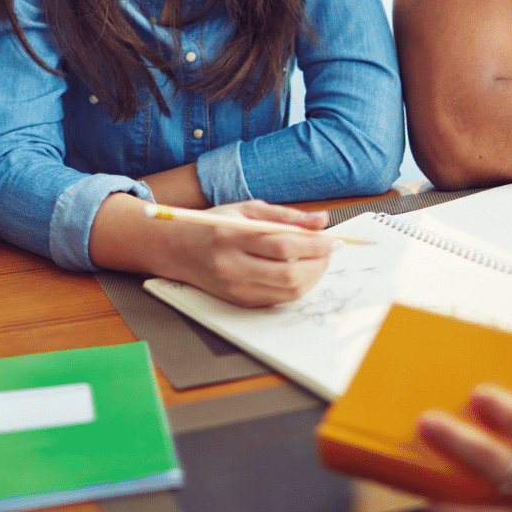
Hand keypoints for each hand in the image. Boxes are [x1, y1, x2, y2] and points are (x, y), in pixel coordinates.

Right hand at [158, 201, 333, 306]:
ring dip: (312, 277)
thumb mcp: (247, 209)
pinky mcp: (240, 302)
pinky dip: (296, 286)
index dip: (315, 245)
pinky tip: (299, 271)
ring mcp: (236, 288)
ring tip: (317, 260)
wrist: (178, 250)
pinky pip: (278, 299)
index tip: (333, 239)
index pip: (283, 246)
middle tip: (329, 250)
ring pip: (288, 292)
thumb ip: (287, 215)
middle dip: (318, 263)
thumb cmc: (215, 225)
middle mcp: (232, 265)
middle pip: (289, 274)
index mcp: (233, 236)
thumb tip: (322, 220)